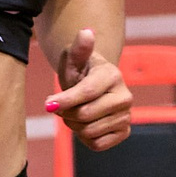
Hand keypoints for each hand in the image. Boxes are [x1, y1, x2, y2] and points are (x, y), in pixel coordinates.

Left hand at [45, 28, 132, 151]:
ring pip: (89, 131)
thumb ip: (79, 47)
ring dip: (74, 125)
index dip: (65, 100)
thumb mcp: (75, 58)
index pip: (86, 93)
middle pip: (85, 115)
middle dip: (67, 113)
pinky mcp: (124, 132)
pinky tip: (86, 124)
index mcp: (113, 75)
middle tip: (62, 106)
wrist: (93, 86)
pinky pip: (97, 144)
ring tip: (75, 112)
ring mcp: (127, 116)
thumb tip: (86, 32)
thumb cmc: (80, 71)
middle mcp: (125, 97)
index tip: (48, 103)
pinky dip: (85, 138)